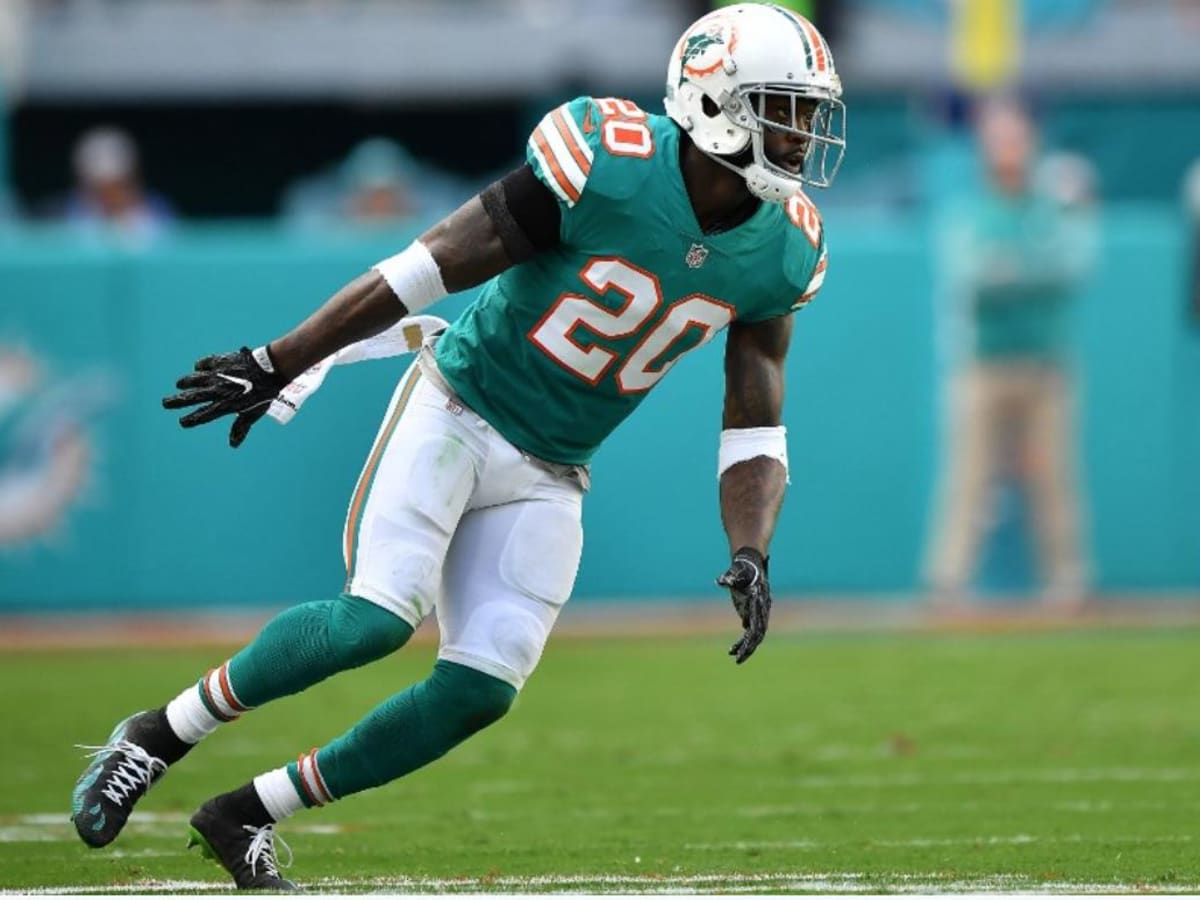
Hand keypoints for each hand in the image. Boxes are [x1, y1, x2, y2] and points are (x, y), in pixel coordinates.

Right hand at [162, 346, 286, 446]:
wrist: (269, 369)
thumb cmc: (263, 394)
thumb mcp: (253, 413)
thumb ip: (240, 428)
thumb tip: (233, 445)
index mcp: (224, 405)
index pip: (202, 415)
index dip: (191, 419)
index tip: (182, 422)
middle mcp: (217, 391)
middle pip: (191, 397)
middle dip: (176, 401)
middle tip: (165, 403)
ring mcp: (217, 375)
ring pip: (195, 379)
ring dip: (185, 382)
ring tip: (178, 384)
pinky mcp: (220, 362)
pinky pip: (205, 364)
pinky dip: (200, 366)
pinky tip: (198, 368)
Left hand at [717, 547, 771, 663]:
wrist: (750, 566)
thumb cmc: (742, 569)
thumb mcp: (735, 573)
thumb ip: (729, 578)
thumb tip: (719, 580)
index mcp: (759, 601)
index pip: (757, 622)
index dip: (751, 635)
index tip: (745, 646)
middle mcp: (762, 610)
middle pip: (758, 633)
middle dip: (749, 647)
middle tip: (738, 659)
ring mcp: (758, 614)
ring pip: (755, 635)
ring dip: (746, 647)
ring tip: (735, 657)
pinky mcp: (752, 616)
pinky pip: (749, 633)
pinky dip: (742, 642)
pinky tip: (732, 650)